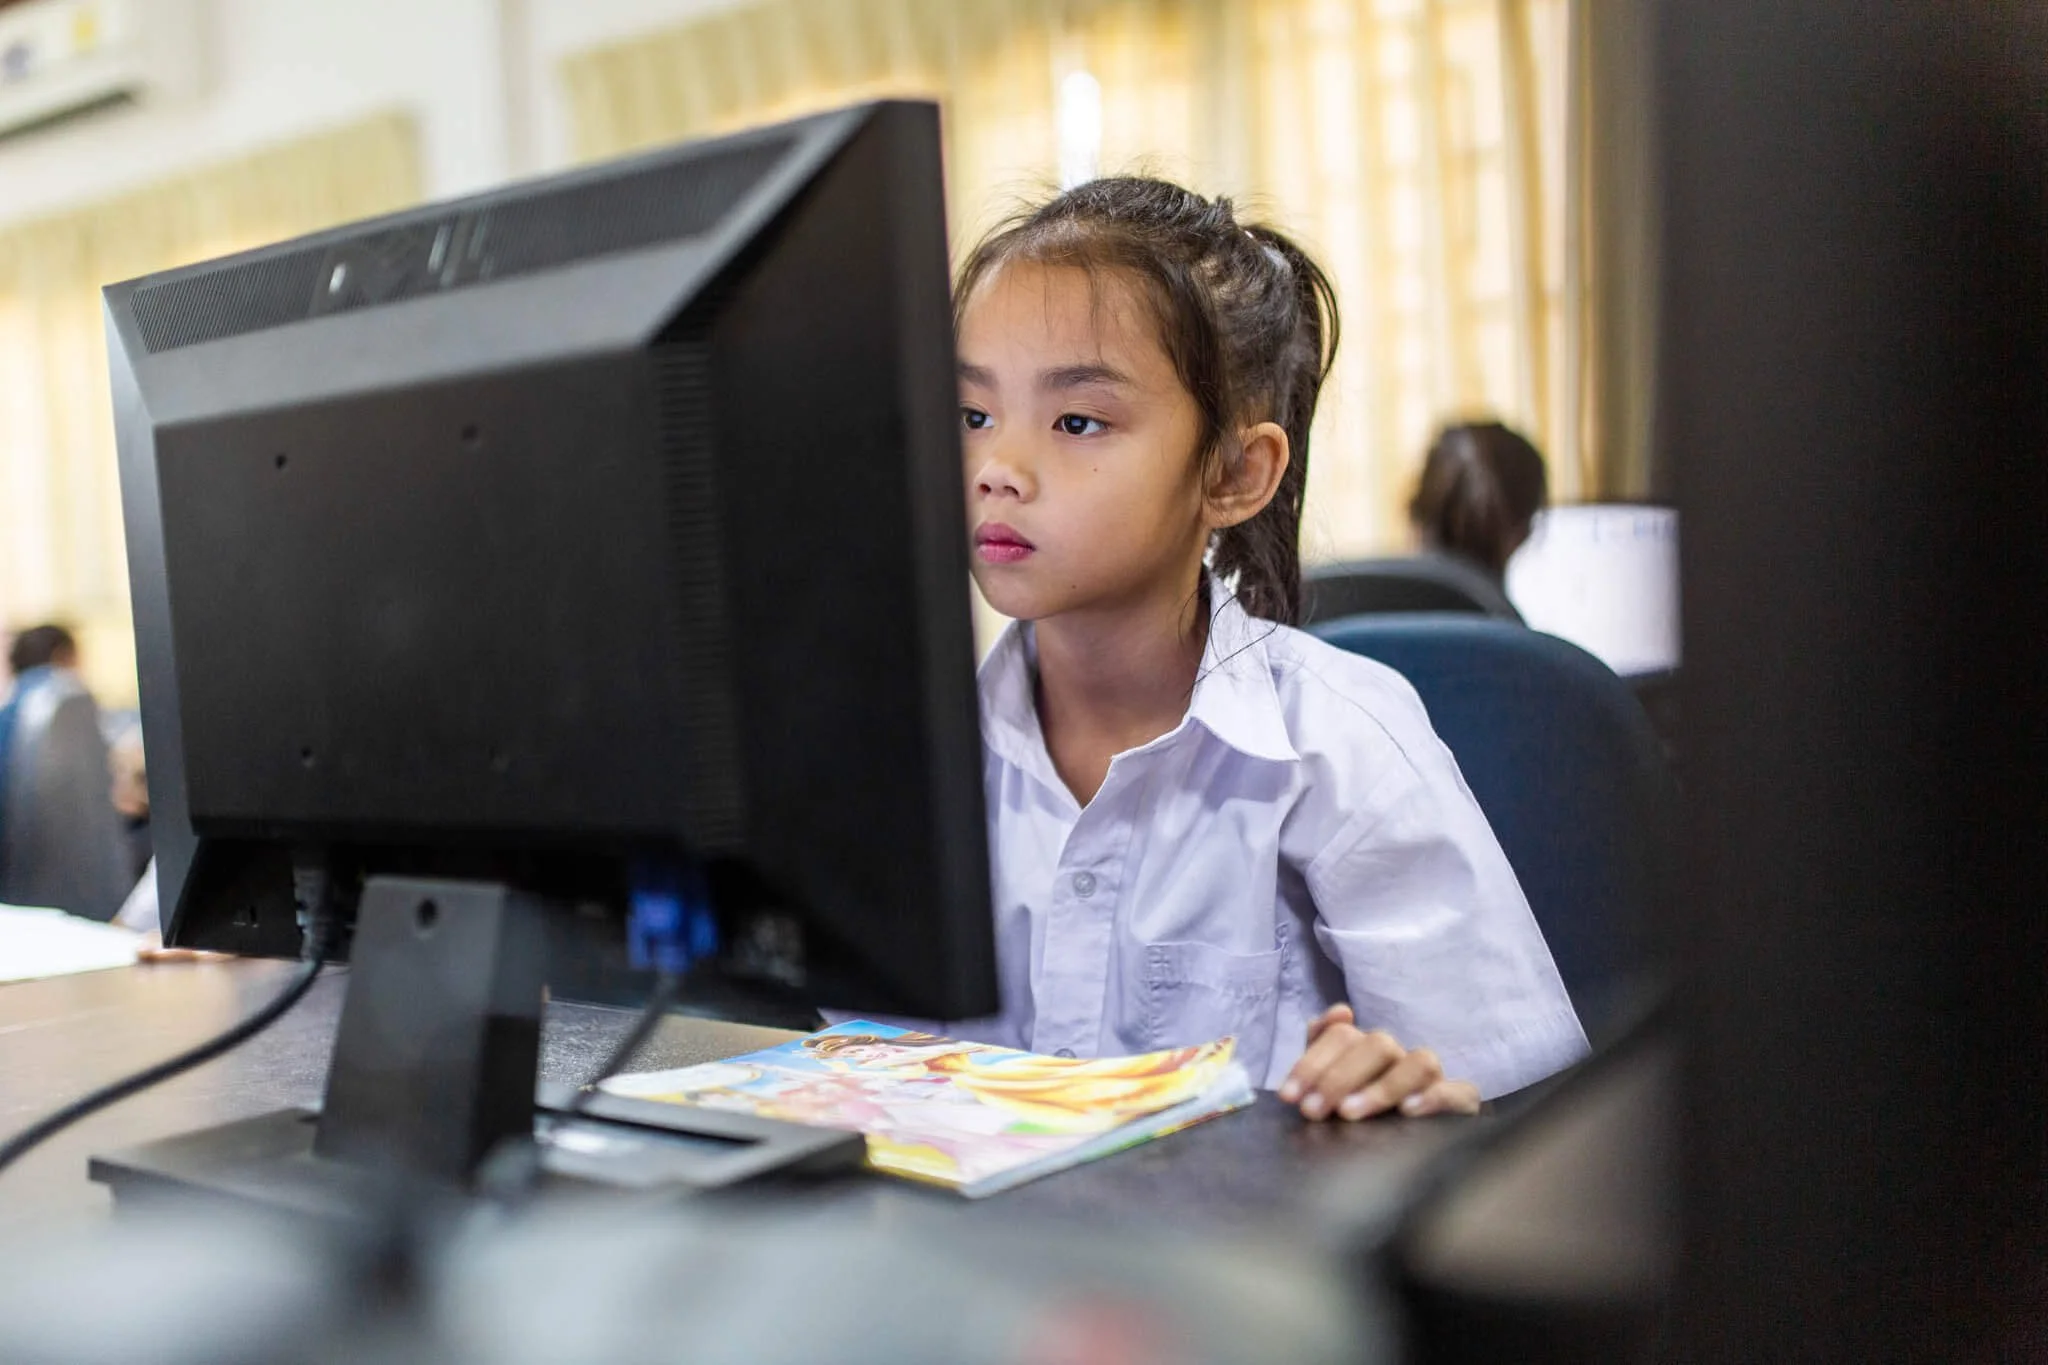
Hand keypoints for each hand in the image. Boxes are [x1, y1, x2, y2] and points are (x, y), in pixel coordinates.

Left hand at [1277, 1004, 1480, 1120]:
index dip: (1312, 1062)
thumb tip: (1339, 1013)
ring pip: (1420, 1062)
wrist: (1401, 1160)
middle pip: (1377, 1044)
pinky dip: (1434, 1097)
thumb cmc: (1356, 1118)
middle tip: (1313, 1111)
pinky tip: (1408, 1112)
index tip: (1289, 1096)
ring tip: (1350, 1113)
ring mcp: (1432, 1079)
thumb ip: (1322, 1047)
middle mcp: (1400, 1058)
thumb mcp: (1330, 1088)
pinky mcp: (1460, 1103)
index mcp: (1366, 1049)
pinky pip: (1460, 1092)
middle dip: (1339, 1076)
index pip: (1342, 1034)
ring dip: (1382, 1087)